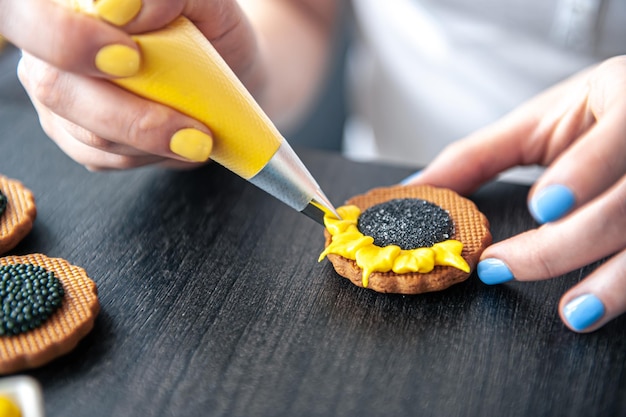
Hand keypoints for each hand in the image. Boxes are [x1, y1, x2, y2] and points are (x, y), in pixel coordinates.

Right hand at [4, 0, 260, 169]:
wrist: (226, 68)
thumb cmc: (209, 30)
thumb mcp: (203, 3)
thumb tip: (122, 7)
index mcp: (67, 6)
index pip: (28, 14)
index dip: (68, 39)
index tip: (131, 58)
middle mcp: (47, 52)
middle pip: (55, 87)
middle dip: (130, 118)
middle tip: (192, 133)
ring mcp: (59, 97)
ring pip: (87, 134)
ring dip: (152, 142)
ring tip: (201, 138)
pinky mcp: (75, 137)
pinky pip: (103, 159)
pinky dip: (149, 156)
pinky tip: (179, 144)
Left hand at [405, 56, 625, 332]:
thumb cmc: (590, 115)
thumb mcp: (536, 123)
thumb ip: (477, 156)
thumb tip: (416, 187)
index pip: (615, 141)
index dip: (581, 175)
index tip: (541, 208)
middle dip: (564, 244)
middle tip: (504, 266)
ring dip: (615, 284)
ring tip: (574, 313)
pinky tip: (602, 309)